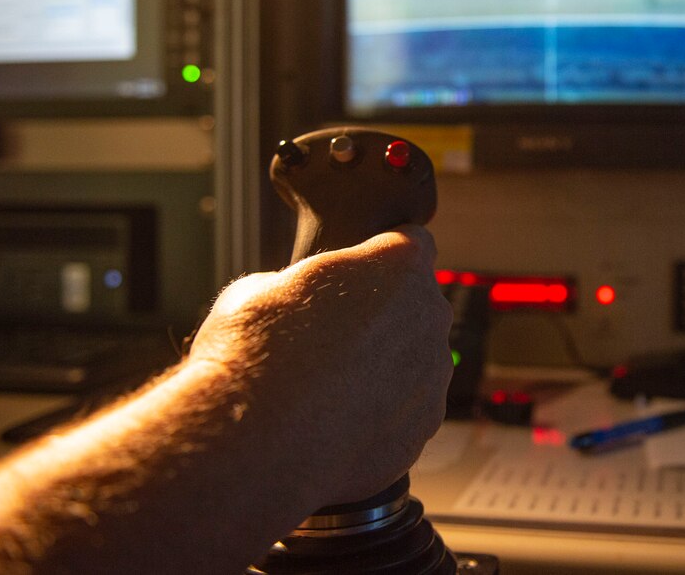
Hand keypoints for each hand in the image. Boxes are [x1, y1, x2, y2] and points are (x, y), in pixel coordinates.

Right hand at [187, 225, 453, 505]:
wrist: (256, 441)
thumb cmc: (250, 350)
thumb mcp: (263, 288)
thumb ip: (302, 285)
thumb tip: (296, 303)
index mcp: (399, 263)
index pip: (413, 243)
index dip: (380, 258)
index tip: (352, 277)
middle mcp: (430, 313)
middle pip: (417, 303)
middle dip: (385, 314)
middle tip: (331, 337)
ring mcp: (433, 373)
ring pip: (416, 359)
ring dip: (384, 366)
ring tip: (327, 388)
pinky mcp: (426, 425)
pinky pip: (409, 408)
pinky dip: (382, 413)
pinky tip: (337, 423)